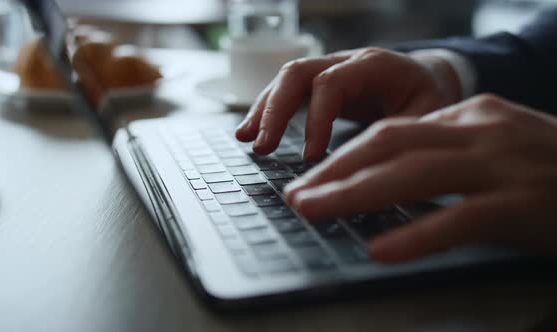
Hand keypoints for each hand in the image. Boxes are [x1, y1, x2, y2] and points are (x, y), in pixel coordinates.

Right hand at [235, 48, 461, 160]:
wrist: (427, 77)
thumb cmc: (429, 97)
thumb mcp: (429, 115)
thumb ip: (401, 135)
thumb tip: (368, 169)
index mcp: (374, 65)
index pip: (331, 83)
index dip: (317, 119)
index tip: (311, 157)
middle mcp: (345, 61)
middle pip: (298, 74)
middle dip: (275, 111)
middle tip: (262, 146)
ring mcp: (329, 69)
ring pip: (286, 80)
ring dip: (264, 110)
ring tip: (245, 139)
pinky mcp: (320, 84)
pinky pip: (287, 92)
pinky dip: (268, 111)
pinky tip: (252, 132)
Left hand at [283, 94, 556, 262]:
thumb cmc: (550, 170)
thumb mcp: (494, 148)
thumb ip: (445, 154)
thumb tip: (385, 175)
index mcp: (468, 117)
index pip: (390, 132)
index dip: (344, 157)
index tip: (312, 179)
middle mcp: (480, 132)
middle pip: (389, 145)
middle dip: (336, 171)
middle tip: (297, 196)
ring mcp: (503, 165)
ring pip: (413, 173)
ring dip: (354, 194)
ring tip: (313, 211)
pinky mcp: (525, 204)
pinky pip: (461, 218)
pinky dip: (417, 234)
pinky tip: (382, 250)